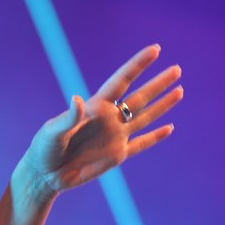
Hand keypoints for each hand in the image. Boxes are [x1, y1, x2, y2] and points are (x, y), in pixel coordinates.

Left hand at [23, 44, 182, 196]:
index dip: (138, 65)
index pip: (121, 81)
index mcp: (95, 107)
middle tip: (177, 69)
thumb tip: (77, 99)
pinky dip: (156, 137)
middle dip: (158, 83)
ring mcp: (115, 136)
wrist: (46, 174)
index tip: (155, 50)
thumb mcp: (52, 132)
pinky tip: (170, 128)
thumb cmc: (44, 148)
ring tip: (180, 90)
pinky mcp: (117, 155)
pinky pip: (141, 144)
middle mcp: (109, 118)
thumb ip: (68, 118)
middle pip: (140, 97)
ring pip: (145, 117)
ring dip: (163, 105)